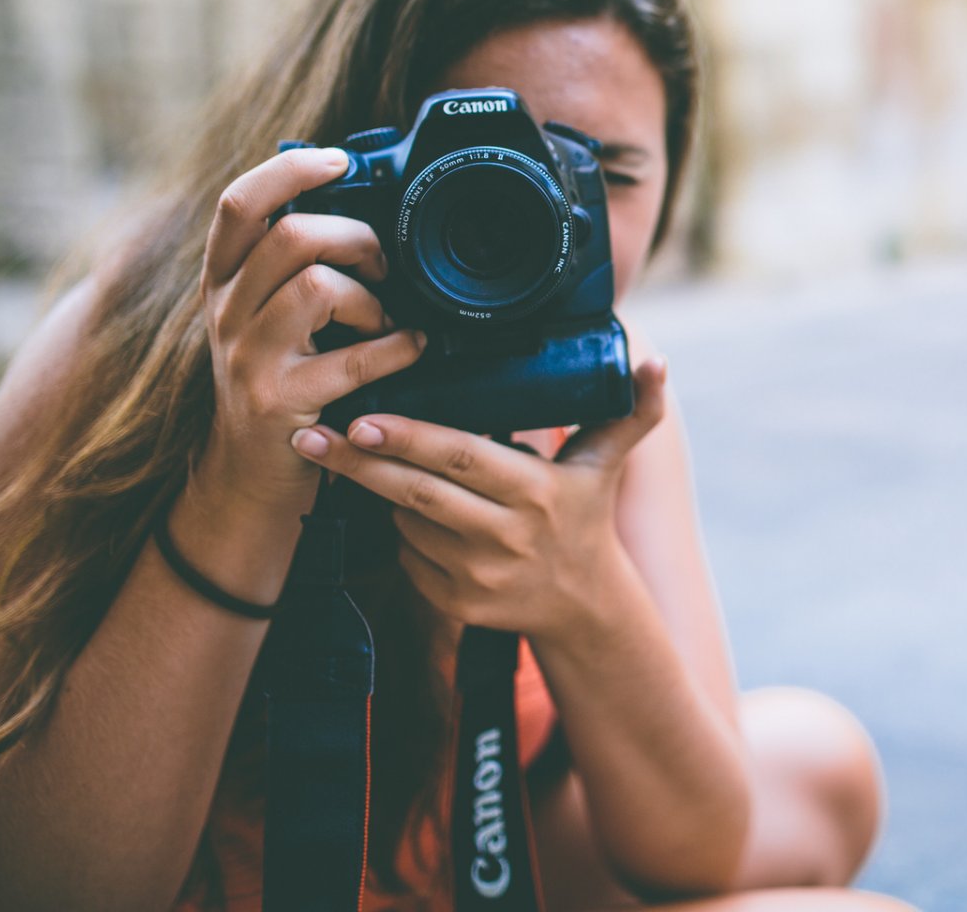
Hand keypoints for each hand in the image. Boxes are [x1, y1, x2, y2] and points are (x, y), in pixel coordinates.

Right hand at [197, 147, 428, 510]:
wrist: (251, 474)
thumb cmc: (280, 380)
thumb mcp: (266, 316)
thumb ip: (293, 266)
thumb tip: (360, 203)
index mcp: (223, 281)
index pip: (239, 204)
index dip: (289, 170)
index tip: (339, 159)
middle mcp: (225, 313)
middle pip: (289, 236)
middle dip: (354, 237)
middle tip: (381, 264)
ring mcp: (248, 358)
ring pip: (316, 287)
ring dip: (370, 297)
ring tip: (383, 318)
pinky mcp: (280, 401)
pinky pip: (355, 355)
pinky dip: (398, 347)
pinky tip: (411, 348)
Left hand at [288, 357, 670, 640]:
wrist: (585, 606)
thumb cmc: (585, 514)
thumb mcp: (607, 462)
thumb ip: (633, 409)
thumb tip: (657, 361)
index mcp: (537, 492)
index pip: (462, 460)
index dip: (409, 439)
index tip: (362, 418)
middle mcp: (507, 538)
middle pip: (417, 494)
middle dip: (359, 463)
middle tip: (309, 435)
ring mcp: (479, 577)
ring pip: (407, 526)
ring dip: (380, 494)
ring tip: (355, 460)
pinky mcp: (457, 606)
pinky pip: (408, 559)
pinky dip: (399, 533)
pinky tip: (401, 512)